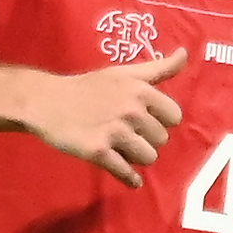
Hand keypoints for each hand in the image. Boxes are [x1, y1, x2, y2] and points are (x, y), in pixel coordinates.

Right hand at [21, 48, 186, 186]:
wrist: (47, 101)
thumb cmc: (88, 87)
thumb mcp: (124, 72)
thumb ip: (158, 67)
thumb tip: (185, 53)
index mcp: (140, 90)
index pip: (174, 116)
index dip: (161, 120)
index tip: (144, 118)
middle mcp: (131, 110)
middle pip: (161, 139)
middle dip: (147, 138)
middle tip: (126, 132)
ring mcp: (115, 132)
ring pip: (148, 158)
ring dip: (137, 156)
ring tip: (120, 147)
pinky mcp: (98, 152)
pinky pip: (127, 174)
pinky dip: (129, 178)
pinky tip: (128, 176)